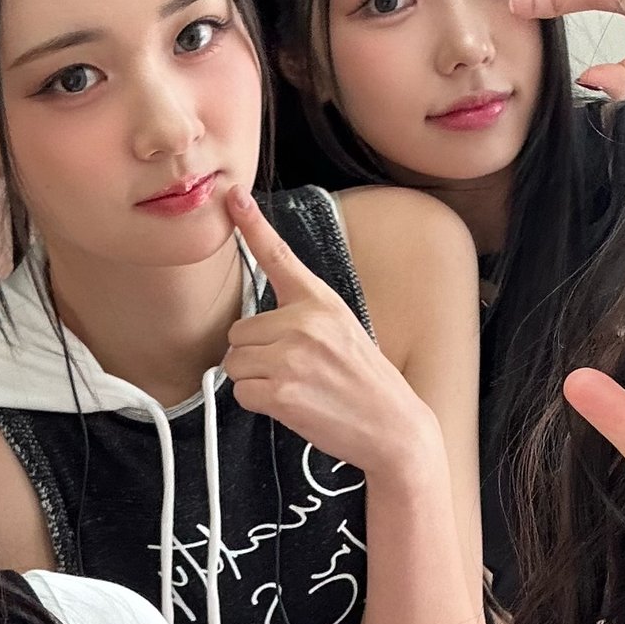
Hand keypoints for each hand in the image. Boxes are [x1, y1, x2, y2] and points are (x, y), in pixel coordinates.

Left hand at [221, 187, 435, 478]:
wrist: (393, 427)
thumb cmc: (366, 383)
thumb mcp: (342, 330)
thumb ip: (302, 317)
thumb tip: (256, 329)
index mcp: (320, 301)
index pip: (279, 256)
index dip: (251, 224)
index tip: (232, 196)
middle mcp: (303, 322)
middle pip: (239, 332)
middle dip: (255, 355)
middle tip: (294, 371)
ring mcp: (290, 357)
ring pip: (234, 363)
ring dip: (254, 381)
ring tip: (295, 388)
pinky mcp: (281, 390)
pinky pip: (242, 393)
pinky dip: (259, 404)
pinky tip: (292, 406)